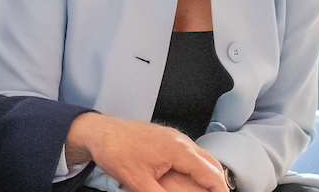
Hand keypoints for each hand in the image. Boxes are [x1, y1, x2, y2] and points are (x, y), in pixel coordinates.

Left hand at [65, 114, 226, 191]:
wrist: (98, 132)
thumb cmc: (115, 151)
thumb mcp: (139, 183)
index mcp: (179, 150)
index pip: (211, 174)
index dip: (220, 191)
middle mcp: (180, 140)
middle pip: (211, 164)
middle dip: (216, 182)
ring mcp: (173, 136)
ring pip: (200, 156)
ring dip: (205, 173)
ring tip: (204, 189)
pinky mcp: (165, 136)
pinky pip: (188, 151)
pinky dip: (194, 165)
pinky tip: (187, 176)